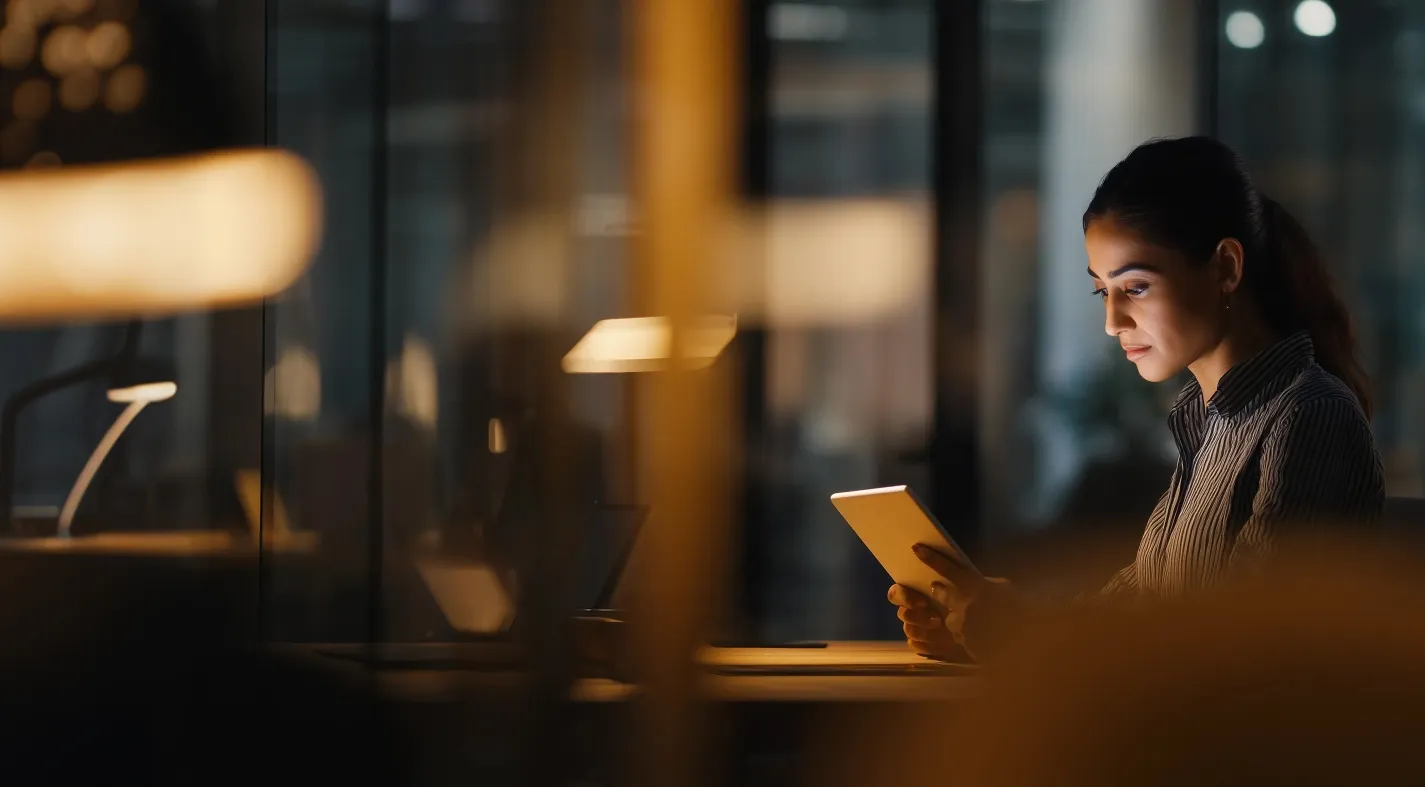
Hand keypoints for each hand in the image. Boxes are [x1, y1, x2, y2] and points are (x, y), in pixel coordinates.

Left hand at [887, 544, 1016, 659]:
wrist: (1030, 642)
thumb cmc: (1021, 610)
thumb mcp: (1004, 589)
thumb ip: (983, 583)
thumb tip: (972, 582)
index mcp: (978, 588)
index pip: (949, 569)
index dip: (931, 558)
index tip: (916, 548)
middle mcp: (967, 606)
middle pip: (942, 594)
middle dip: (939, 591)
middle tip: (936, 587)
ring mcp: (965, 627)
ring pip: (951, 619)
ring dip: (958, 618)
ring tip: (974, 620)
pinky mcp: (965, 645)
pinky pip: (960, 638)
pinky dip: (968, 636)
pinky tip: (982, 636)